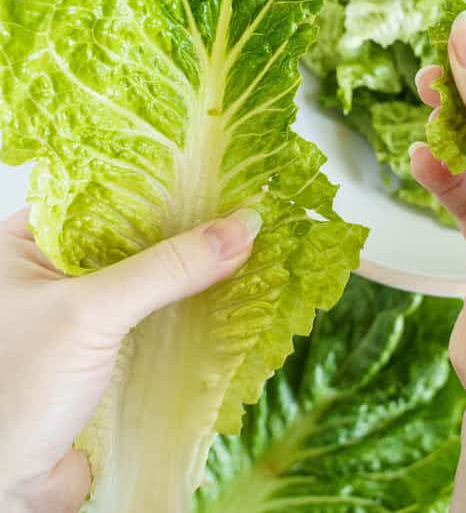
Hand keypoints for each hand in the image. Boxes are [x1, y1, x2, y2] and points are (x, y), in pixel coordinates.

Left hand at [0, 207, 260, 512]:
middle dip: (184, 233)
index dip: (161, 185)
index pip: (105, 194)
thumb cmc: (10, 395)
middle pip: (131, 237)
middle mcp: (50, 273)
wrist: (2, 493)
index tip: (216, 178)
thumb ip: (166, 269)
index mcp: (25, 244)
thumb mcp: (90, 314)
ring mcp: (77, 316)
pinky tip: (226, 302)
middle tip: (242, 213)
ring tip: (246, 251)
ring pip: (145, 282)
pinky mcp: (101, 357)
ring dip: (189, 277)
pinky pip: (152, 323)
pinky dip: (185, 315)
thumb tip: (237, 230)